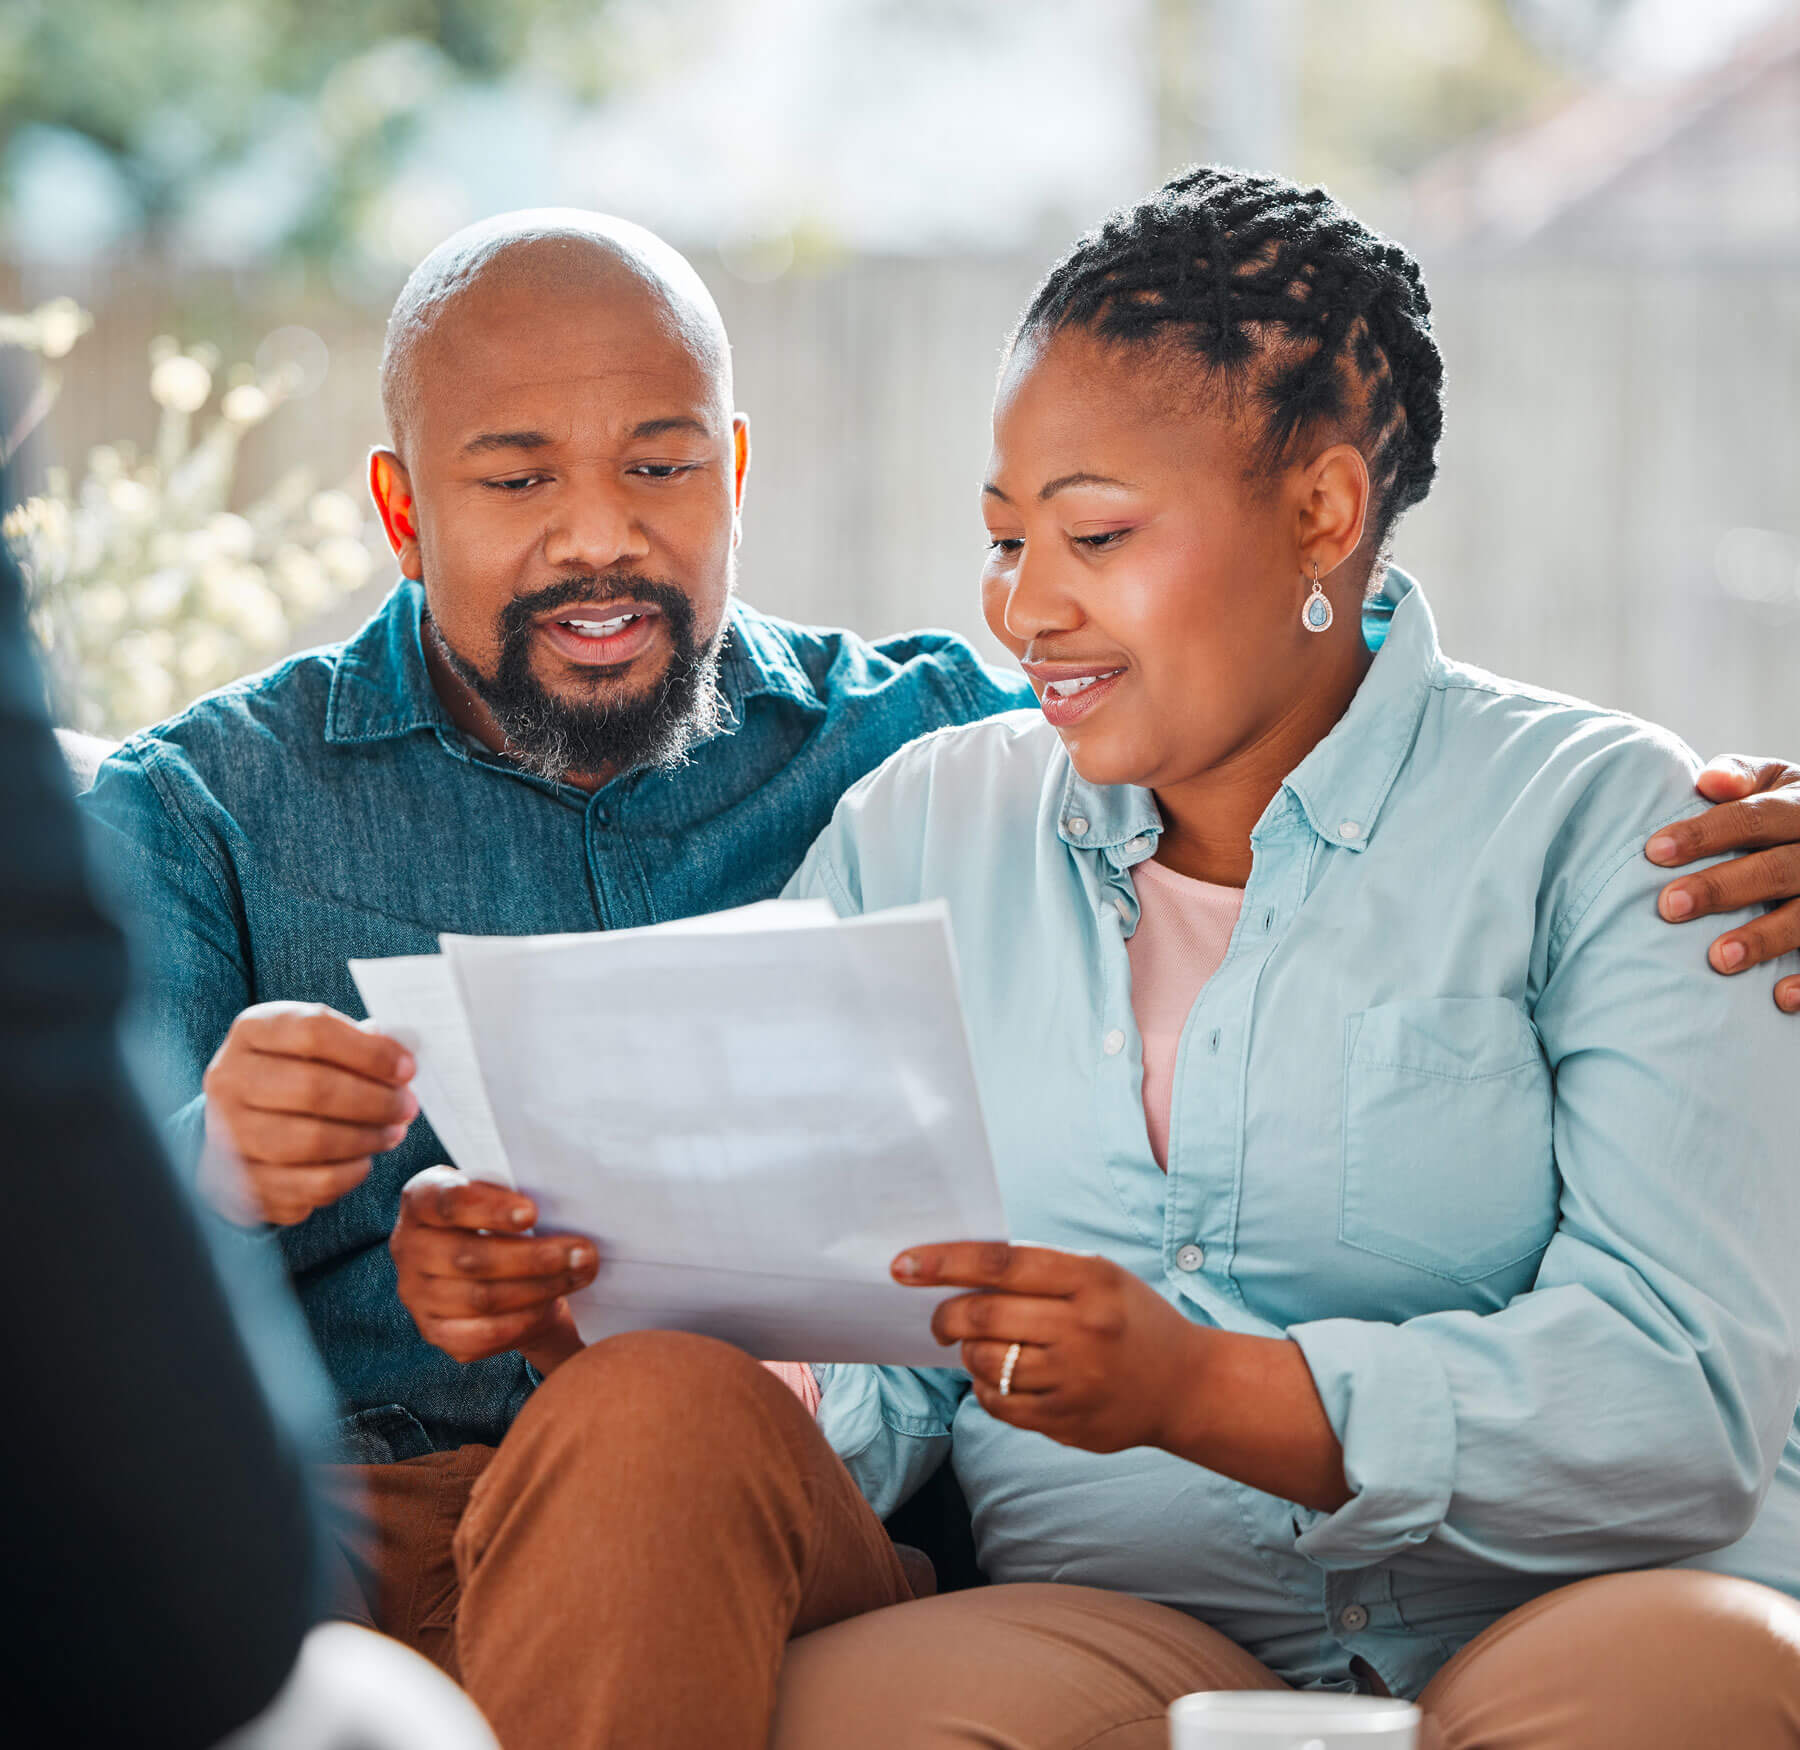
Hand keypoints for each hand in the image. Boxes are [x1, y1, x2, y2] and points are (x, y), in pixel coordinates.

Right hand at [200, 1002, 418, 1224]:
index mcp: (252, 1031)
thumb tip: (400, 1058)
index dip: (370, 1052)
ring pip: (312, 1141)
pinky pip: (310, 1184)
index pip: (314, 1031)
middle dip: (376, 1100)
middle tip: (408, 1106)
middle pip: (314, 1088)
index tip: (407, 1069)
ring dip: (367, 1138)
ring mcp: (229, 1134)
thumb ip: (358, 1043)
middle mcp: (229, 1079)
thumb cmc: (295, 1072)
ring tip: (393, 1131)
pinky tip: (364, 1160)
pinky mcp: (242, 1182)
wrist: (240, 1122)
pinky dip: (349, 1174)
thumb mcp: (318, 1043)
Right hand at [391, 1165, 597, 1373]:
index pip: (446, 1202)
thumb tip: (565, 1203)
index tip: (533, 1213)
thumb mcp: (502, 1193)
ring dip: (540, 1288)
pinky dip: (521, 1322)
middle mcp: (408, 1247)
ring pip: (480, 1298)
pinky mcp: (434, 1331)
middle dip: (534, 1257)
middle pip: (470, 1258)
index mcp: (421, 1199)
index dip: (489, 1208)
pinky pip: (479, 1335)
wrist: (494, 1262)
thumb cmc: (501, 1216)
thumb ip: (516, 1195)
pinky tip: (551, 1307)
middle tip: (583, 1252)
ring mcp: (416, 1293)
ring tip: (580, 1274)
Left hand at [898, 1241, 1199, 1453]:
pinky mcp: (1067, 1422)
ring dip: (967, 1354)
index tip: (902, 1265)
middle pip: (983, 1316)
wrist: (1186, 1386)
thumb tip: (957, 1270)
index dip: (943, 1262)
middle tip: (939, 1320)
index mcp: (1090, 1280)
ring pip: (985, 1363)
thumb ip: (1038, 1270)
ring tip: (979, 1349)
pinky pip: (999, 1404)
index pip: (999, 1265)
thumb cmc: (1129, 1318)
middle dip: (945, 1317)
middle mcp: (1083, 1328)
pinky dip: (985, 1388)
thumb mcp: (1099, 1275)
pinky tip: (998, 1378)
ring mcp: (1076, 1379)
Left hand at [1649, 755, 1799, 1011]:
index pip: (1755, 817)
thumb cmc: (1786, 810)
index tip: (1654, 851)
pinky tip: (1780, 997)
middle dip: (1724, 888)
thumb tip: (1708, 781)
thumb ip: (1743, 777)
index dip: (1706, 833)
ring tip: (1718, 958)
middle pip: (1778, 869)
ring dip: (1764, 938)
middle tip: (1670, 905)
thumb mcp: (1777, 783)